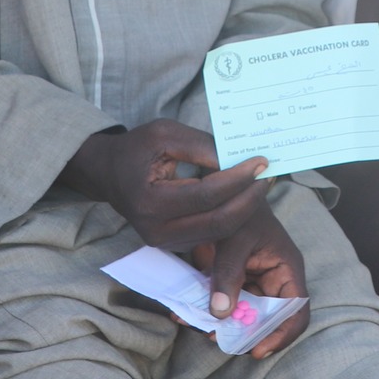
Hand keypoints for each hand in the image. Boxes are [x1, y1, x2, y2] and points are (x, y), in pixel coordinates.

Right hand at [62, 119, 271, 249]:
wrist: (109, 173)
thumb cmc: (137, 148)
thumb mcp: (164, 133)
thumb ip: (200, 145)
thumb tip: (237, 159)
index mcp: (150, 201)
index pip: (206, 194)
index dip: (237, 179)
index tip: (261, 162)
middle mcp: (156, 230)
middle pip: (218, 221)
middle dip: (249, 199)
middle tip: (269, 176)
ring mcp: (164, 242)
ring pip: (219, 232)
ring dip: (245, 209)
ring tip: (262, 183)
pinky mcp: (173, 245)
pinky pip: (212, 235)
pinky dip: (233, 216)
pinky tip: (245, 195)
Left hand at [192, 207, 310, 358]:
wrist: (222, 189)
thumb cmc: (240, 207)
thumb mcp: (235, 239)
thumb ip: (229, 274)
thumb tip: (221, 314)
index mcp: (286, 269)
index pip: (296, 311)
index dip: (281, 334)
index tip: (257, 349)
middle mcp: (273, 279)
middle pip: (267, 320)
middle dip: (244, 334)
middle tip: (217, 339)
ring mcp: (253, 282)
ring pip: (243, 316)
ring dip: (221, 326)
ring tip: (199, 328)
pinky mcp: (233, 281)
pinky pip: (223, 304)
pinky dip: (206, 312)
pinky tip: (184, 315)